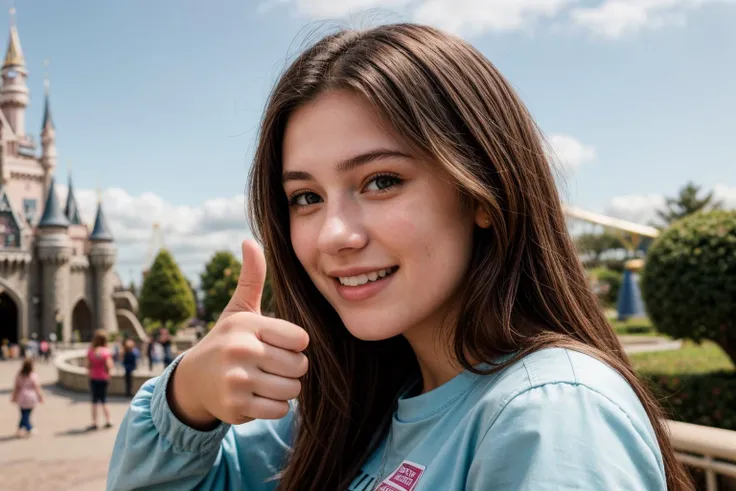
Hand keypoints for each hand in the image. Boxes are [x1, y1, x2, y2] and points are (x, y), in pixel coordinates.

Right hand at [170, 240, 308, 429]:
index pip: (301, 339)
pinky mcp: (235, 406)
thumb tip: (250, 240)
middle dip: (292, 369)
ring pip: (292, 389)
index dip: (294, 345)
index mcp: (248, 324)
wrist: (193, 381)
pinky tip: (256, 396)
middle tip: (271, 365)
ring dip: (284, 389)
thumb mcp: (239, 310)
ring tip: (264, 380)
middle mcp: (240, 350)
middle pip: (299, 366)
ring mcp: (236, 380)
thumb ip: (252, 278)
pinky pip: (279, 410)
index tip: (277, 344)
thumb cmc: (227, 341)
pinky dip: (274, 406)